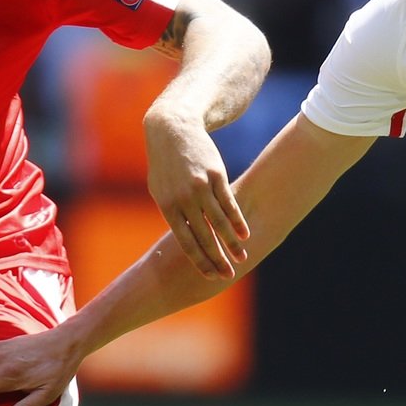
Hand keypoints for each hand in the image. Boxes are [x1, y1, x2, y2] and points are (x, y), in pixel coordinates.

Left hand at [145, 110, 246, 278]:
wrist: (173, 129)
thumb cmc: (165, 164)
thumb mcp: (160, 190)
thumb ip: (173, 214)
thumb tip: (184, 238)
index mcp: (167, 206)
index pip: (185, 241)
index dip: (199, 261)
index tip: (210, 276)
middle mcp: (184, 199)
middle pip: (204, 236)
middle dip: (217, 258)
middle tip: (229, 276)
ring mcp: (200, 187)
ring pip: (219, 221)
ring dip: (231, 242)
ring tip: (242, 257)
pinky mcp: (216, 175)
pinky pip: (229, 203)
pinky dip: (237, 220)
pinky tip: (245, 234)